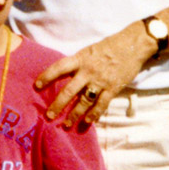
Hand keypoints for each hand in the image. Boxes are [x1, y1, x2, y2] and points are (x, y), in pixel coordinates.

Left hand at [34, 22, 153, 127]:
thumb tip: (62, 76)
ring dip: (75, 114)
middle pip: (69, 90)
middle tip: (49, 115)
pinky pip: (102, 104)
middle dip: (58, 104)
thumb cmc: (107, 47)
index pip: (59, 68)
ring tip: (66, 124)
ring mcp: (101, 80)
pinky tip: (88, 122)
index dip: (47, 76)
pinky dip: (94, 114)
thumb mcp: (87, 52)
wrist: (132, 45)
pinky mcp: (113, 88)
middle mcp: (88, 71)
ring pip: (84, 101)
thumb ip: (76, 64)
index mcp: (80, 59)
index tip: (36, 86)